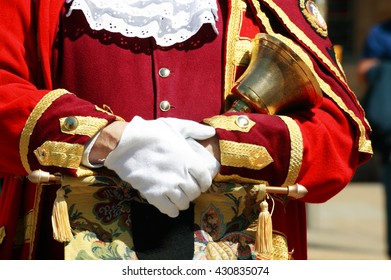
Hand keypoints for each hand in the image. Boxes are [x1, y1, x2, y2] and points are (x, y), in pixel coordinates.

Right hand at [103, 116, 217, 216]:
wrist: (126, 143)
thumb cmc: (151, 133)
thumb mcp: (175, 126)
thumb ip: (195, 129)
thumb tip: (211, 132)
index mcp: (190, 160)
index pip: (205, 180)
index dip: (203, 182)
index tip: (199, 182)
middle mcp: (182, 176)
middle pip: (194, 193)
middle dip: (192, 191)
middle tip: (186, 188)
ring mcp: (168, 187)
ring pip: (183, 203)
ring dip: (182, 201)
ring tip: (177, 196)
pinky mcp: (154, 195)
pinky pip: (169, 210)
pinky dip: (172, 210)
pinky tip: (170, 206)